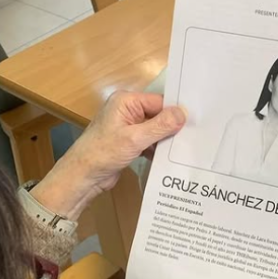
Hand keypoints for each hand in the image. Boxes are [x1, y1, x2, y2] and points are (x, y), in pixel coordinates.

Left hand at [31, 91, 185, 220]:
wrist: (83, 176)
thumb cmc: (104, 153)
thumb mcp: (135, 138)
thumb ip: (160, 126)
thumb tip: (183, 113)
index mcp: (126, 101)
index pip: (159, 102)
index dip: (175, 114)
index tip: (193, 126)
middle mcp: (128, 111)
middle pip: (158, 115)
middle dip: (171, 128)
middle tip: (193, 139)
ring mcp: (128, 127)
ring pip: (155, 130)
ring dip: (165, 141)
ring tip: (184, 151)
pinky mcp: (129, 143)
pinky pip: (149, 142)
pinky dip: (157, 150)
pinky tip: (169, 159)